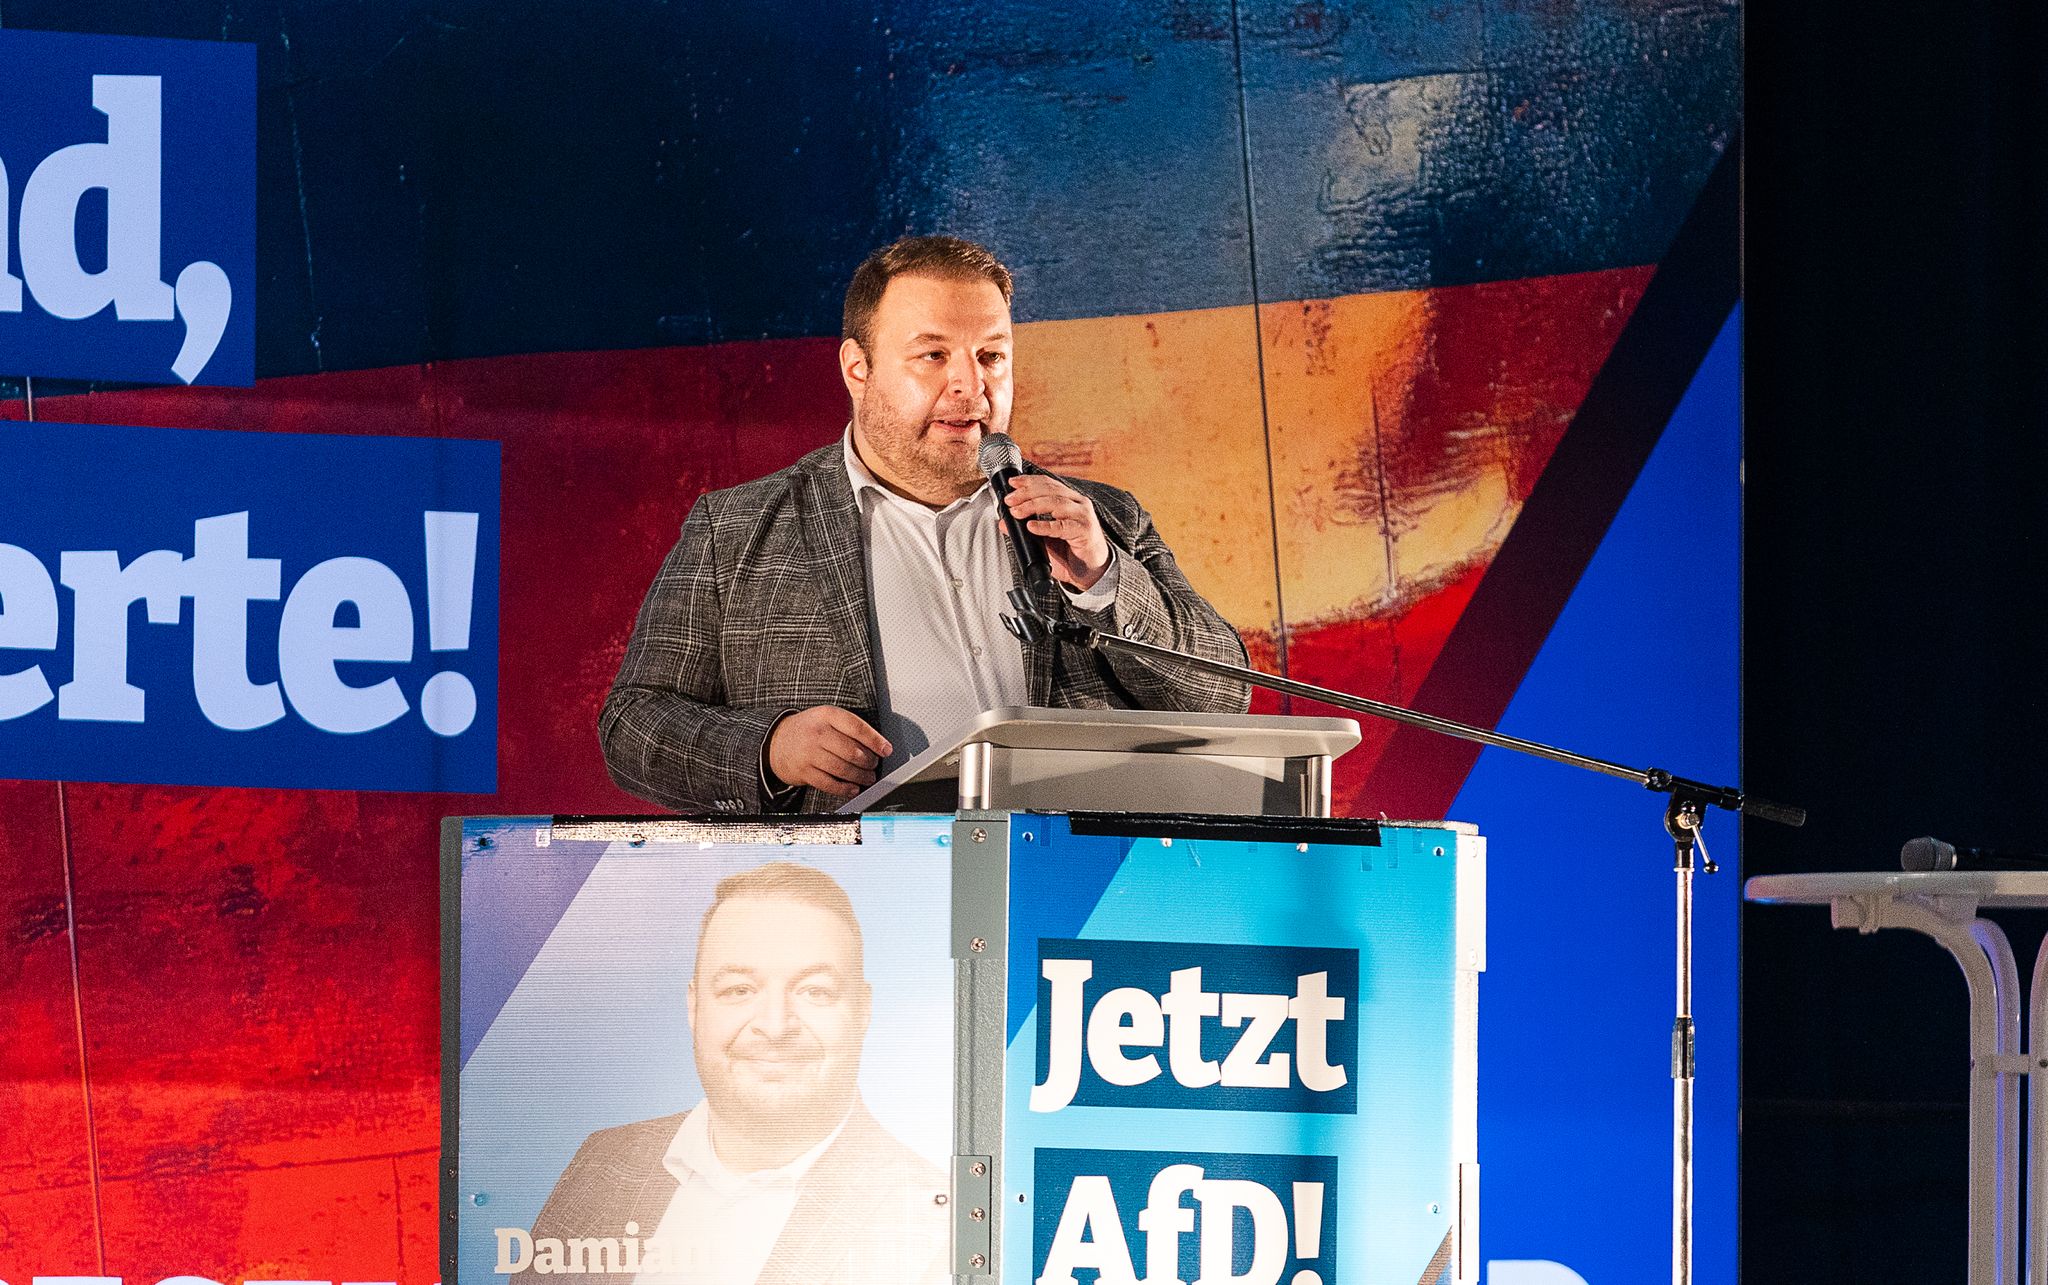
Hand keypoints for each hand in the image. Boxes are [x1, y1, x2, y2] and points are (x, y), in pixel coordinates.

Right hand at [766, 706, 892, 798]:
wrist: (776, 742)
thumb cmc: (809, 730)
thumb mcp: (825, 718)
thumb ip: (848, 728)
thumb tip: (877, 745)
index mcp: (826, 715)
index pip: (856, 727)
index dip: (875, 740)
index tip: (886, 750)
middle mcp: (817, 733)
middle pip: (852, 751)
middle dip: (869, 762)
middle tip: (875, 765)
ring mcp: (809, 753)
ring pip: (842, 768)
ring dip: (860, 776)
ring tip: (868, 778)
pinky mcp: (804, 772)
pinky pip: (829, 783)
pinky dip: (844, 788)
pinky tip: (853, 789)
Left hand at [1003, 474, 1110, 590]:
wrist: (1092, 571)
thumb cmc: (1072, 553)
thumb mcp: (1044, 539)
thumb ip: (1026, 529)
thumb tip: (1004, 524)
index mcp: (1070, 500)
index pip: (1048, 484)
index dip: (1029, 481)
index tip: (1012, 483)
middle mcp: (1078, 504)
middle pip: (1050, 490)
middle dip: (1027, 493)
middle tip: (1010, 500)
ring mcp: (1083, 516)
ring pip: (1056, 503)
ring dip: (1032, 505)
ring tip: (1017, 512)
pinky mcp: (1084, 531)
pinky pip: (1062, 526)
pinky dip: (1045, 526)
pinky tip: (1032, 526)